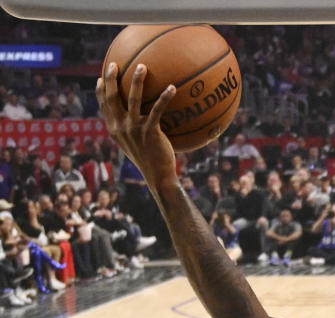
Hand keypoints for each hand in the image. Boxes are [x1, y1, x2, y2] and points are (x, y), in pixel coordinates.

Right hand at [96, 63, 177, 187]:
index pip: (103, 106)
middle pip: (111, 97)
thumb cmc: (149, 159)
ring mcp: (134, 129)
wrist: (157, 176)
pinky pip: (156, 110)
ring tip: (142, 67)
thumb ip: (131, 129)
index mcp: (114, 129)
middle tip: (114, 64)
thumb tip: (139, 116)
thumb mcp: (135, 144)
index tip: (100, 77)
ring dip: (136, 81)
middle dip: (111, 78)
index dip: (100, 91)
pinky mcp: (149, 131)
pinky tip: (172, 87)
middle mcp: (120, 127)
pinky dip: (164, 97)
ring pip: (132, 99)